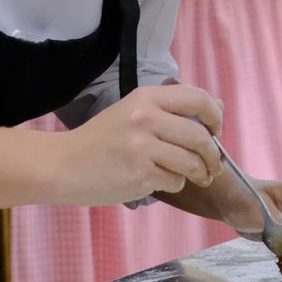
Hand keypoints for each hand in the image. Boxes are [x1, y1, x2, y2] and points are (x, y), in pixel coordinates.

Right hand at [56, 85, 223, 204]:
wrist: (63, 165)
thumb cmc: (101, 141)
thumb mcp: (134, 112)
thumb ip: (174, 110)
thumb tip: (218, 105)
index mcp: (146, 97)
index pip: (199, 99)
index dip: (215, 117)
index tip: (215, 131)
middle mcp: (145, 118)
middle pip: (200, 136)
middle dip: (213, 155)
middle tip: (212, 165)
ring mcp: (142, 146)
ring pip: (192, 162)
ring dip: (200, 173)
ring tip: (197, 177)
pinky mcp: (139, 173)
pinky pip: (175, 181)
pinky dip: (175, 184)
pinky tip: (161, 181)